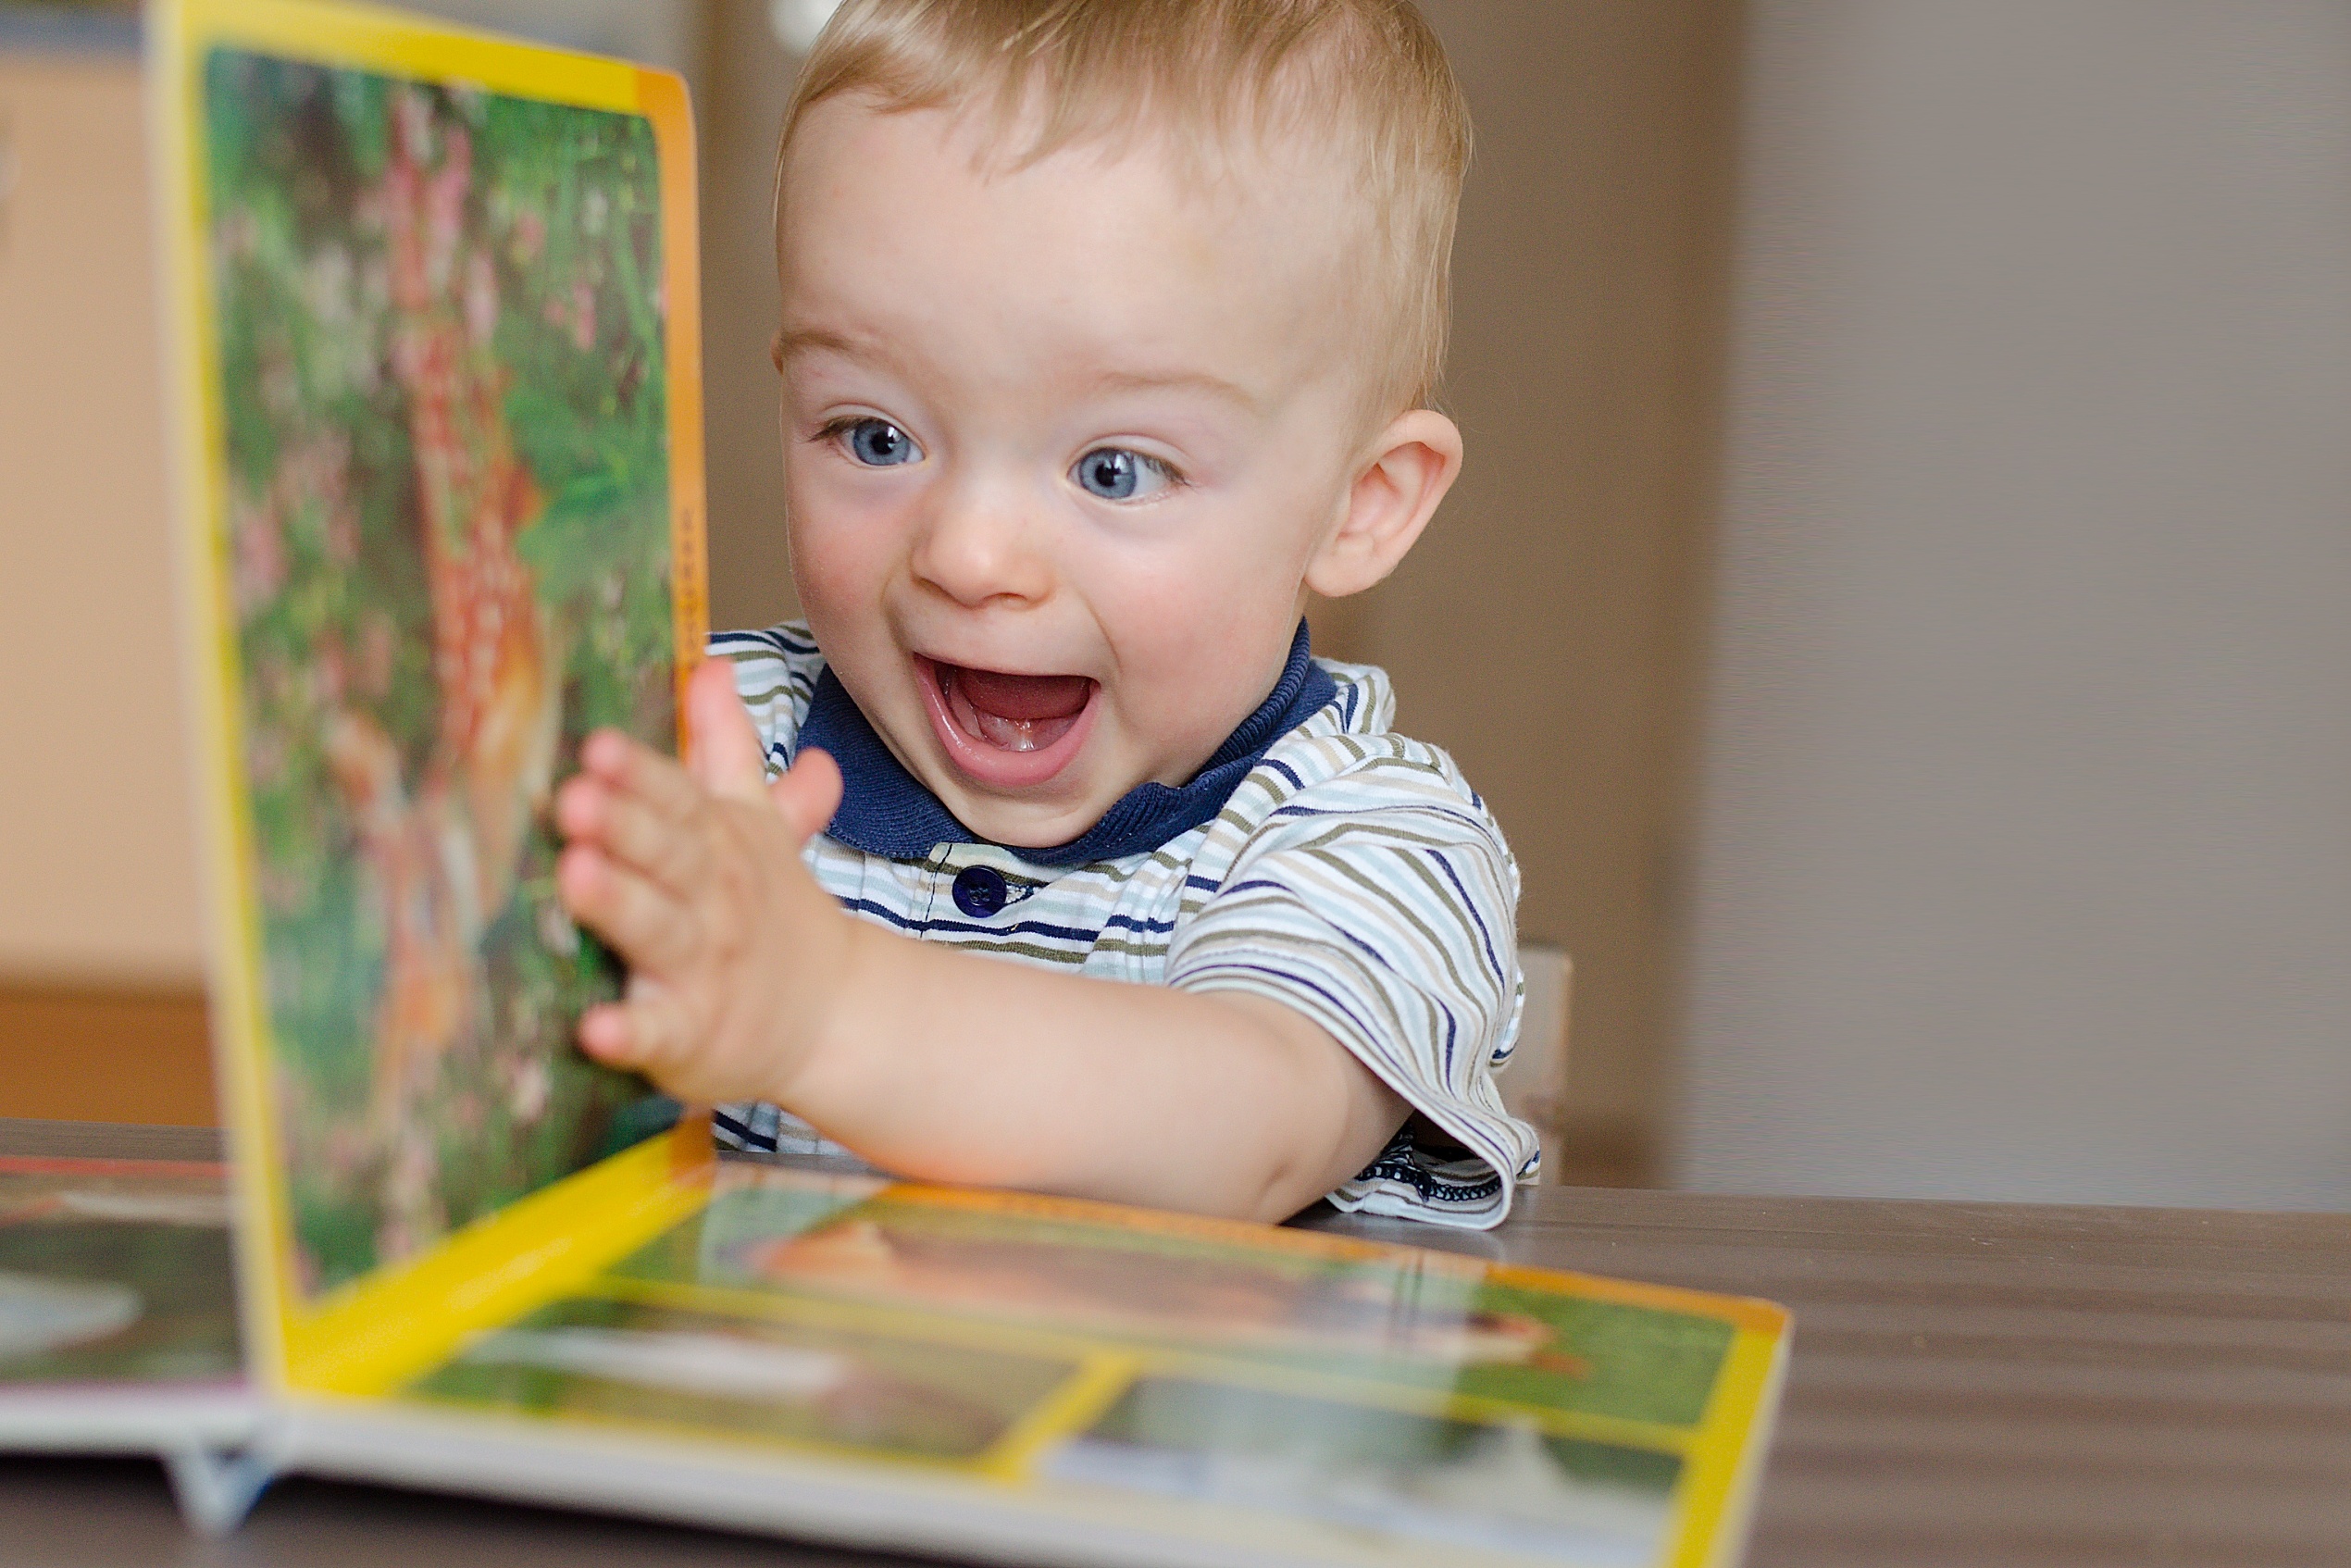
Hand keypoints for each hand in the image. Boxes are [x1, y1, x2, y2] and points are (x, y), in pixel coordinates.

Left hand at [554, 658, 847, 1106]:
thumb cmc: (769, 910)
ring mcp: (703, 968)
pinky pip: (660, 1034)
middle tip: (574, 798)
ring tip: (574, 876)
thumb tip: (712, 664)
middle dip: (625, 825)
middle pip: (668, 855)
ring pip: (658, 931)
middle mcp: (713, 898)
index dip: (640, 774)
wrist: (834, 1014)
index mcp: (721, 843)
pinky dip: (630, 1034)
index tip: (597, 745)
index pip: (679, 799)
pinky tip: (594, 1028)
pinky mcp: (691, 1037)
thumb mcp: (755, 823)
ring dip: (619, 904)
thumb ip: (727, 748)